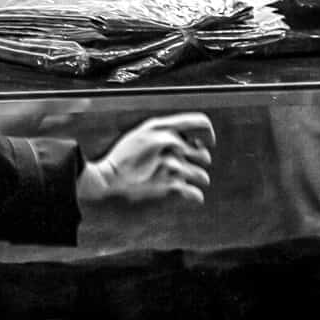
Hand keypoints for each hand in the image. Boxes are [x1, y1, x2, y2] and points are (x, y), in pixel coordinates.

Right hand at [76, 112, 214, 206]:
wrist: (109, 175)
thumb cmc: (124, 155)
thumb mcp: (142, 133)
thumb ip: (164, 131)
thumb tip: (186, 138)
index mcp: (162, 126)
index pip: (199, 122)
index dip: (208, 132)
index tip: (209, 141)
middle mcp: (168, 142)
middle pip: (203, 153)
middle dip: (203, 160)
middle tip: (199, 165)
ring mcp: (169, 163)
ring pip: (200, 174)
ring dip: (200, 179)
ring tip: (197, 181)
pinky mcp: (167, 183)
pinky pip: (193, 192)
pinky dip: (196, 195)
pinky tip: (195, 196)